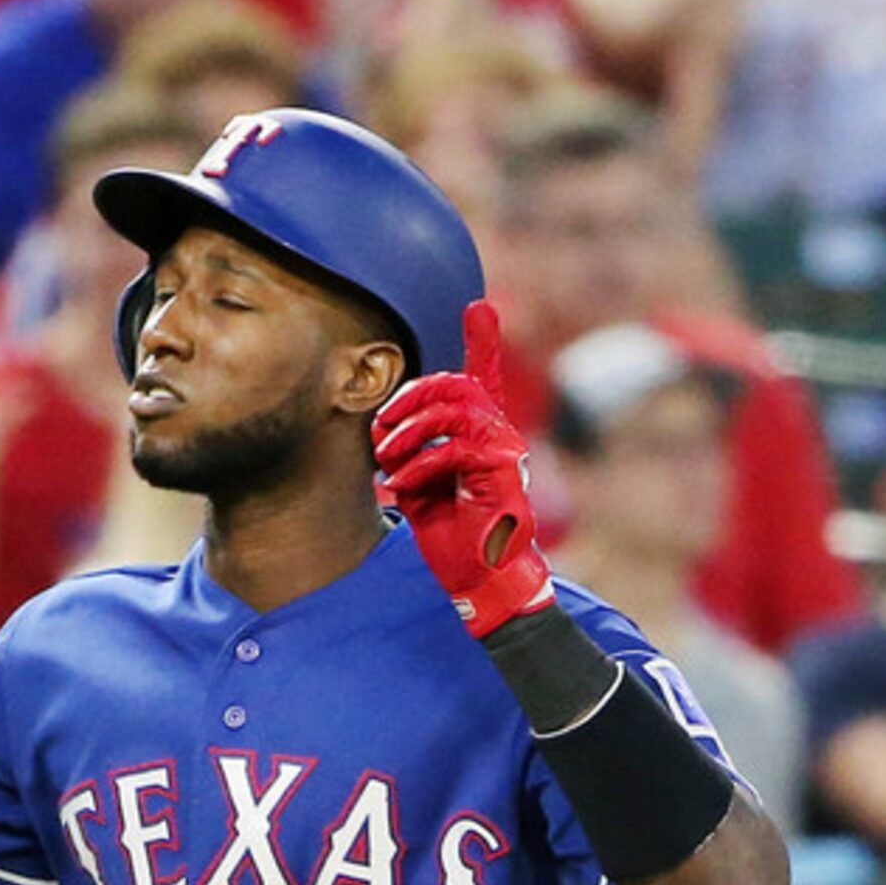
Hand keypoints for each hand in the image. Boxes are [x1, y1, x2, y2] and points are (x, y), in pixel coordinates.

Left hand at [371, 300, 555, 637]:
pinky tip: (398, 486)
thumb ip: (408, 448)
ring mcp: (504, 452)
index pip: (483, 378)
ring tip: (387, 458)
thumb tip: (380, 426)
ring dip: (408, 431)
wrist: (478, 577)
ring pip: (454, 410)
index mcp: (479, 433)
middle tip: (381, 426)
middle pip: (455, 386)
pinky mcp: (502, 475)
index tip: (480, 307)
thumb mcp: (418, 480)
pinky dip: (417, 466)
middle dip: (410, 397)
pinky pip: (454, 450)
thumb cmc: (449, 529)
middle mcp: (498, 435)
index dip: (485, 341)